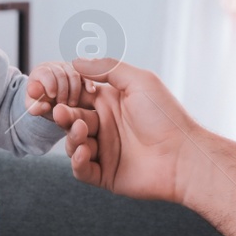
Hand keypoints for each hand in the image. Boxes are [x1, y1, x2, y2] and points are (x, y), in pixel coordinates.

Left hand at [24, 61, 87, 118]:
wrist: (52, 99)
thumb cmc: (42, 102)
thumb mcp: (35, 107)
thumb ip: (35, 107)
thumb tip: (45, 106)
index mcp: (40, 72)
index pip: (45, 73)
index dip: (50, 84)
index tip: (52, 96)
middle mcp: (54, 66)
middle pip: (61, 74)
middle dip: (63, 91)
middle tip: (62, 104)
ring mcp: (68, 68)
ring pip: (74, 75)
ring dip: (74, 91)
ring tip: (71, 104)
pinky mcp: (80, 72)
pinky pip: (86, 74)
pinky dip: (88, 82)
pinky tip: (90, 91)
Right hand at [50, 58, 200, 203]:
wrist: (183, 157)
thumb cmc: (166, 117)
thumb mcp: (139, 81)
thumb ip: (108, 67)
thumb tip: (77, 60)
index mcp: (110, 104)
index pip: (77, 98)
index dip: (62, 96)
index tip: (51, 94)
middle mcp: (105, 127)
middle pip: (71, 121)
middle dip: (64, 117)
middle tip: (61, 114)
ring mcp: (105, 152)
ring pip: (73, 145)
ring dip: (72, 137)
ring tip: (83, 132)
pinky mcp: (106, 174)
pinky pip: (82, 169)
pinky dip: (77, 161)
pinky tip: (84, 152)